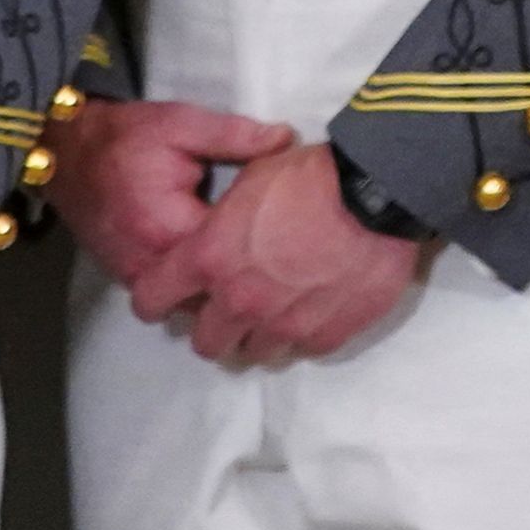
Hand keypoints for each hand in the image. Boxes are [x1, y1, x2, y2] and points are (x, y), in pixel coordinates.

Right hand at [44, 96, 293, 287]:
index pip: (230, 253)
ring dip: (219, 293)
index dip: (265, 244)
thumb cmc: (127, 136)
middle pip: (213, 292)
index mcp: (169, 225)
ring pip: (191, 305)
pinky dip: (195, 293)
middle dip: (245, 282)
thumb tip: (288, 140)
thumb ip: (235, 135)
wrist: (66, 153)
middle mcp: (150, 263)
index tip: (292, 231)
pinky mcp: (126, 278)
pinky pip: (169, 300)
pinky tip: (219, 276)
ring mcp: (135, 277)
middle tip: (280, 266)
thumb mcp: (182, 123)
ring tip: (253, 274)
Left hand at [125, 140, 429, 368]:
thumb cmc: (311, 176)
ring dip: (260, 334)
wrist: (378, 193)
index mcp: (210, 259)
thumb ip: (224, 221)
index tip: (169, 297)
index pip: (151, 299)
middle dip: (214, 328)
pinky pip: (301, 348)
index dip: (156, 298)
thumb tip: (222, 237)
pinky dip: (303, 332)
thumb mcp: (251, 178)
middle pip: (205, 343)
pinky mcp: (323, 337)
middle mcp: (239, 301)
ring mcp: (282, 326)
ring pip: (253, 353)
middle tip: (232, 307)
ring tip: (279, 307)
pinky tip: (316, 305)